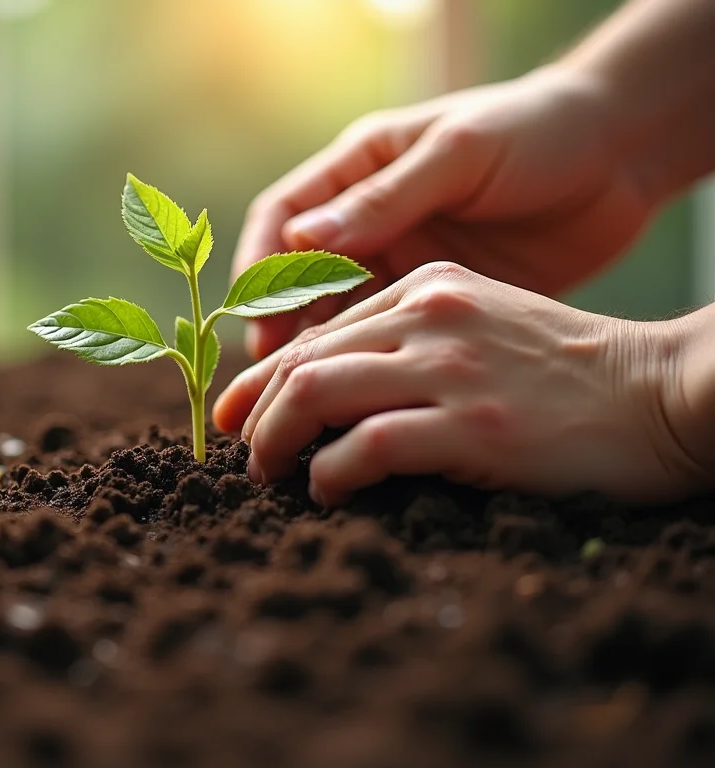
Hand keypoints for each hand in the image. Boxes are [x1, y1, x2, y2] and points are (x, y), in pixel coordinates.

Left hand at [213, 263, 709, 505]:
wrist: (659, 392)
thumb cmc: (568, 369)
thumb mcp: (481, 322)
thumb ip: (409, 337)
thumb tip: (334, 387)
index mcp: (426, 286)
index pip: (318, 329)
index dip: (263, 374)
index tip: (234, 412)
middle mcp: (429, 315)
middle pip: (303, 360)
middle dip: (256, 412)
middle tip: (242, 453)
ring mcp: (449, 367)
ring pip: (317, 393)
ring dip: (275, 441)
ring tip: (267, 474)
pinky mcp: (472, 424)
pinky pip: (367, 446)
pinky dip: (330, 472)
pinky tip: (327, 490)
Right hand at [233, 67, 655, 358]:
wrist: (618, 158)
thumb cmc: (536, 131)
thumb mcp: (459, 154)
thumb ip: (384, 198)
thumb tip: (301, 240)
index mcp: (359, 169)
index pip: (282, 218)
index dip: (259, 268)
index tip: (255, 317)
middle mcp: (369, 219)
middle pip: (299, 277)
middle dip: (277, 326)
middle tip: (268, 379)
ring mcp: (400, 260)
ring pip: (336, 314)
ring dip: (316, 355)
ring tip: (302, 402)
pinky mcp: (433, 300)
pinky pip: (386, 335)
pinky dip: (366, 365)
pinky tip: (357, 397)